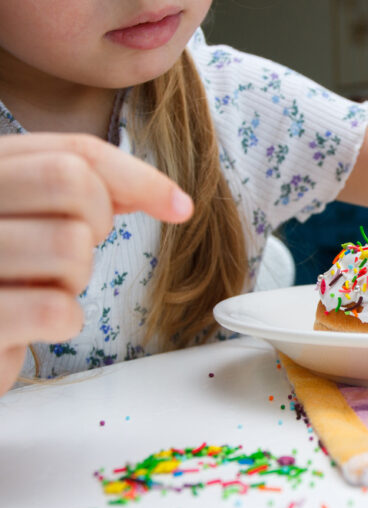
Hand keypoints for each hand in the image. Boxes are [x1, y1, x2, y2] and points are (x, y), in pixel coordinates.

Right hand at [0, 133, 192, 391]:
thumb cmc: (3, 275)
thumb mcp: (34, 217)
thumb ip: (82, 194)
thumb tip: (167, 197)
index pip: (75, 152)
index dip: (138, 177)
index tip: (180, 207)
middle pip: (71, 180)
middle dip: (97, 221)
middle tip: (73, 252)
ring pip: (69, 245)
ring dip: (74, 277)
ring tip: (40, 286)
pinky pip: (54, 308)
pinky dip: (62, 321)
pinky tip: (35, 324)